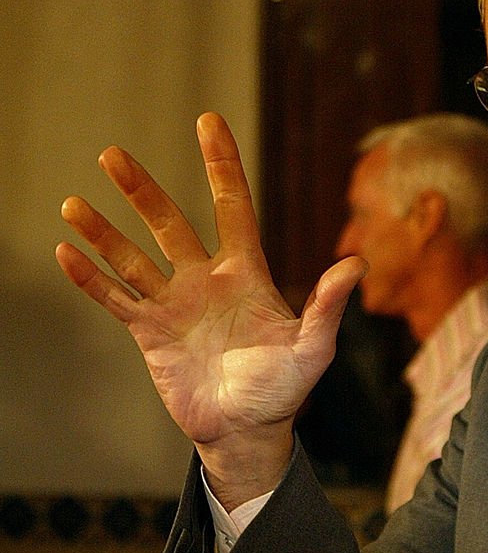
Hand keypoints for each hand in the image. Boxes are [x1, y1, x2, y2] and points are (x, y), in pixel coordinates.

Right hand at [55, 113, 365, 508]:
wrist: (248, 431)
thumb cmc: (285, 388)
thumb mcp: (314, 347)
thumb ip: (328, 305)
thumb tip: (357, 264)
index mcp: (247, 272)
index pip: (233, 206)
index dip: (221, 165)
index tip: (208, 122)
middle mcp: (206, 279)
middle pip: (169, 224)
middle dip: (142, 190)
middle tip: (112, 155)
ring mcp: (175, 304)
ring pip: (133, 257)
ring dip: (103, 231)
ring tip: (72, 204)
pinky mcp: (150, 333)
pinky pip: (116, 299)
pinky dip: (91, 279)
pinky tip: (65, 252)